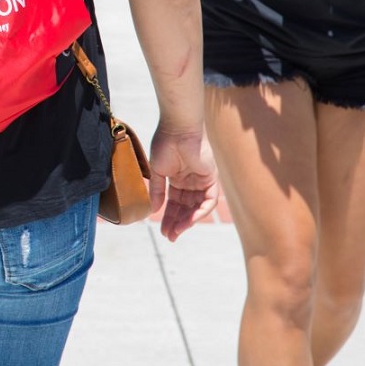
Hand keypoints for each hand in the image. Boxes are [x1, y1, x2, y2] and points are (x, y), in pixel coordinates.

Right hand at [145, 125, 218, 241]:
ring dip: (187, 221)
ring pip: (197, 207)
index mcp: (178, 179)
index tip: (162, 231)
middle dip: (177, 222)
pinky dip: (201, 211)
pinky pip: (209, 200)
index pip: (175, 204)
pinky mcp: (211, 179)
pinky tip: (190, 221)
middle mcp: (191, 182)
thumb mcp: (157, 172)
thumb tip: (154, 210)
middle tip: (169, 236)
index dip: (168, 217)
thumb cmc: (165, 145)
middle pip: (185, 208)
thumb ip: (157, 191)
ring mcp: (201, 181)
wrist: (177, 129)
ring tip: (176, 232)